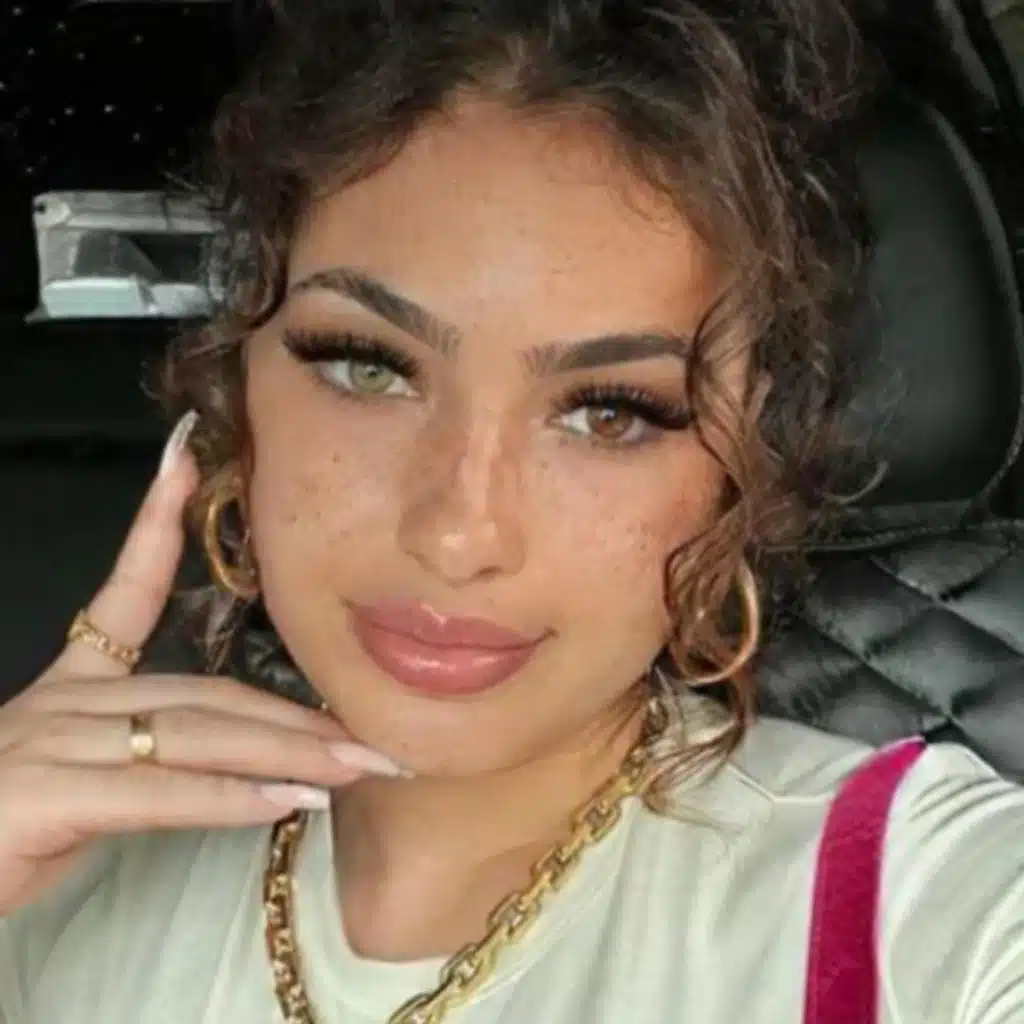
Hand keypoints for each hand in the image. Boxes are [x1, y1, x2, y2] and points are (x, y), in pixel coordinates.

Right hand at [0, 414, 400, 915]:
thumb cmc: (0, 841)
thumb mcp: (80, 785)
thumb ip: (146, 759)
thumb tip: (242, 764)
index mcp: (72, 688)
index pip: (124, 593)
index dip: (156, 524)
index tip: (185, 458)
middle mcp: (65, 701)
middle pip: (206, 692)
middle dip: (296, 715)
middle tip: (374, 734)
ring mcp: (52, 740)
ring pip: (196, 733)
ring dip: (286, 751)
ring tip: (358, 764)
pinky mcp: (42, 794)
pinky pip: (156, 791)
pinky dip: (227, 797)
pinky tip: (285, 800)